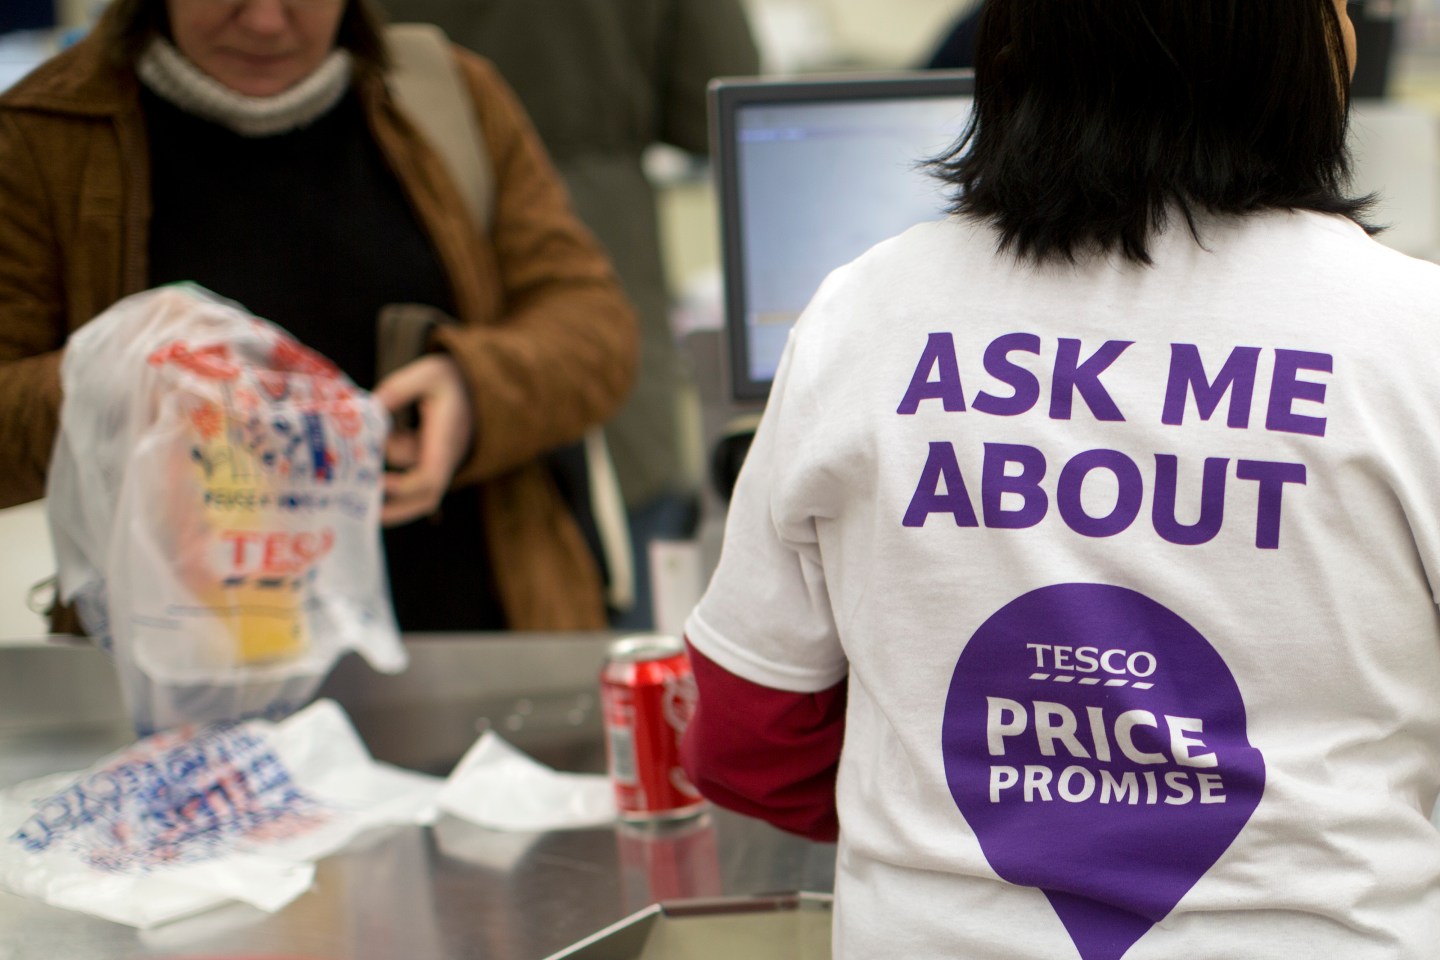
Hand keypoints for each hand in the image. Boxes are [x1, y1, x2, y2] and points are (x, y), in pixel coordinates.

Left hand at [373, 354, 473, 526]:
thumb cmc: (449, 379)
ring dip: (385, 483)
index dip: (404, 487)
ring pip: (409, 483)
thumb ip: (399, 389)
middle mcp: (443, 458)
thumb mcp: (428, 373)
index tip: (378, 482)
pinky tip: (366, 458)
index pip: (430, 478)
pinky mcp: (426, 460)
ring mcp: (436, 462)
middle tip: (362, 512)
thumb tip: (369, 409)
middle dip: (396, 511)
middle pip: (425, 498)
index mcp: (446, 442)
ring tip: (354, 473)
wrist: (471, 385)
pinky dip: (387, 474)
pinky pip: (406, 475)